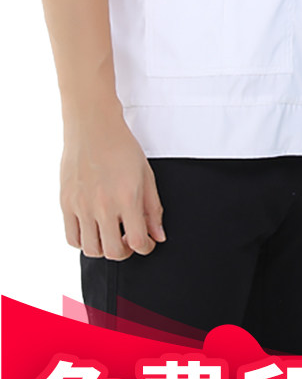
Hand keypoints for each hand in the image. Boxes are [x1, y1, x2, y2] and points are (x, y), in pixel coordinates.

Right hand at [60, 113, 164, 259]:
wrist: (93, 127)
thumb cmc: (122, 147)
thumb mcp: (146, 175)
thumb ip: (153, 209)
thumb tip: (158, 236)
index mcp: (127, 197)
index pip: (137, 241)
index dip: (145, 248)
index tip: (146, 243)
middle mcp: (103, 204)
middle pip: (113, 252)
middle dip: (126, 252)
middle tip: (129, 240)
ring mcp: (81, 205)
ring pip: (91, 250)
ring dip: (104, 249)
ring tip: (111, 234)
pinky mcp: (66, 203)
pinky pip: (72, 238)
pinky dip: (84, 242)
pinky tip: (94, 230)